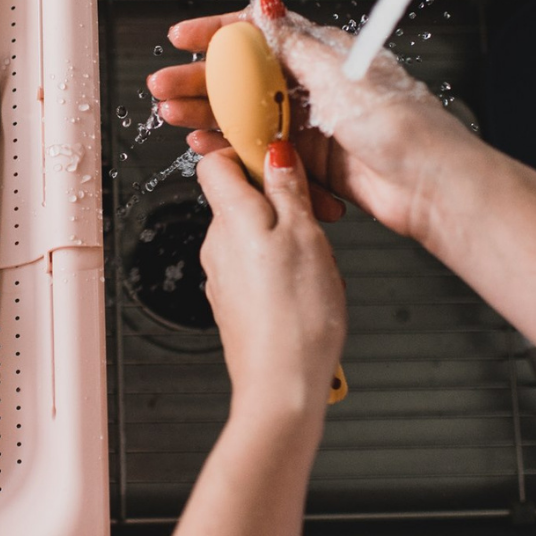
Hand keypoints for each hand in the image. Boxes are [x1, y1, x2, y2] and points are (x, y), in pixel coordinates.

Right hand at [150, 6, 478, 240]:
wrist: (429, 186)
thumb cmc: (404, 126)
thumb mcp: (339, 75)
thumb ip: (293, 44)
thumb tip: (265, 3)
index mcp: (322, 54)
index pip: (258, 35)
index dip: (216, 34)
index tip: (182, 39)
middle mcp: (312, 86)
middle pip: (242, 78)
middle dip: (199, 80)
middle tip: (165, 86)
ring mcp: (309, 124)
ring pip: (244, 115)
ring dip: (207, 114)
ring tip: (174, 115)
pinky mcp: (308, 160)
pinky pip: (258, 149)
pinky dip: (230, 147)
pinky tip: (207, 145)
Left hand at [197, 142, 345, 428]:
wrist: (281, 384)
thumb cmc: (296, 314)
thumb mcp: (305, 234)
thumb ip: (287, 188)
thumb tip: (274, 152)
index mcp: (229, 217)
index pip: (215, 162)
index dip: (245, 154)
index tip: (279, 160)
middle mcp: (216, 244)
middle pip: (241, 201)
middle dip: (281, 204)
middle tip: (318, 222)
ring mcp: (222, 275)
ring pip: (255, 236)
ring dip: (289, 241)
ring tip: (319, 266)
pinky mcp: (233, 302)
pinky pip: (258, 269)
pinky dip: (283, 271)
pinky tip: (309, 292)